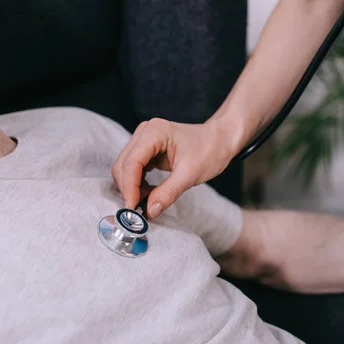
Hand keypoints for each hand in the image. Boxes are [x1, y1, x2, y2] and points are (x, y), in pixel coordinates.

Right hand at [112, 118, 236, 217]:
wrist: (220, 140)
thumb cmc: (210, 150)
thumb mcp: (190, 174)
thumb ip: (168, 193)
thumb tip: (149, 211)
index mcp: (155, 132)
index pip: (132, 162)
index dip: (129, 187)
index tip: (132, 208)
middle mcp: (145, 132)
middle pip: (123, 165)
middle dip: (128, 189)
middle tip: (137, 211)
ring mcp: (144, 140)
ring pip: (125, 168)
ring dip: (131, 188)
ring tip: (145, 203)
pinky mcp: (147, 149)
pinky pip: (133, 169)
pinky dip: (137, 184)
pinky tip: (149, 194)